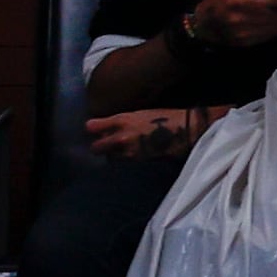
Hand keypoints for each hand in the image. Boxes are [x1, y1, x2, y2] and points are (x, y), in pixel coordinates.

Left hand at [83, 104, 210, 165]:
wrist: (185, 130)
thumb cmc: (164, 117)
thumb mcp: (140, 113)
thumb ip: (121, 121)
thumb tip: (107, 127)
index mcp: (122, 120)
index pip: (92, 127)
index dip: (93, 129)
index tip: (95, 129)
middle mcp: (121, 137)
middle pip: (96, 148)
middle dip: (99, 147)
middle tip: (106, 144)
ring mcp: (129, 152)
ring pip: (110, 158)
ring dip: (113, 155)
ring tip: (122, 150)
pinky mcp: (138, 162)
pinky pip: (124, 163)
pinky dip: (125, 160)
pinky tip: (133, 154)